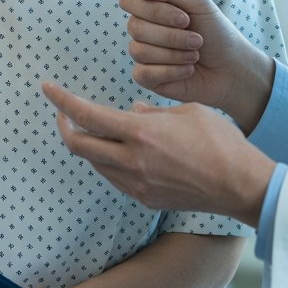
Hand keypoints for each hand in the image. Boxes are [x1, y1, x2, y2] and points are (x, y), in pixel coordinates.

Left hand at [41, 82, 274, 225]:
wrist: (239, 184)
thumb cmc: (220, 140)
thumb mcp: (187, 112)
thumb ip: (153, 112)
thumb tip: (132, 111)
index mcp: (141, 133)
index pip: (87, 115)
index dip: (62, 101)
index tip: (48, 88)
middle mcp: (132, 161)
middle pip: (79, 145)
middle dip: (65, 126)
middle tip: (63, 112)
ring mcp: (137, 184)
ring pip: (96, 163)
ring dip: (89, 145)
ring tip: (96, 129)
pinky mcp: (145, 199)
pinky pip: (115, 178)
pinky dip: (109, 161)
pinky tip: (121, 150)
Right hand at [120, 0, 273, 131]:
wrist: (233, 67)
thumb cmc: (217, 33)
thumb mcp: (199, 5)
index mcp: (152, 8)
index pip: (129, 0)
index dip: (154, 10)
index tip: (184, 18)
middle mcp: (143, 29)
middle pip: (135, 27)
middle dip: (172, 35)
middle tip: (198, 40)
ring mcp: (143, 54)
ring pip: (139, 51)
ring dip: (174, 54)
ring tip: (195, 54)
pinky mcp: (147, 78)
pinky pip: (143, 74)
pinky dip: (171, 71)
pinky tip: (188, 69)